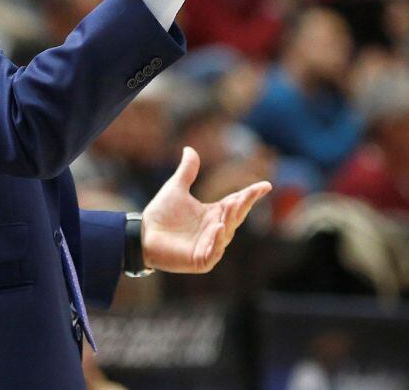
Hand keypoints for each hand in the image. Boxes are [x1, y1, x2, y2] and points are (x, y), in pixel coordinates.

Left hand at [140, 146, 271, 273]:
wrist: (143, 234)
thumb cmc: (160, 214)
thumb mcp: (175, 188)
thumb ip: (187, 171)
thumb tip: (189, 148)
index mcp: (213, 214)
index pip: (236, 202)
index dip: (251, 195)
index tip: (266, 185)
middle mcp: (215, 230)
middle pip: (235, 217)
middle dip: (242, 206)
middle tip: (247, 194)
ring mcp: (209, 246)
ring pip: (227, 234)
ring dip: (230, 221)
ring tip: (232, 206)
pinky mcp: (200, 260)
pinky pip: (213, 252)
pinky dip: (217, 241)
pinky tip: (218, 227)